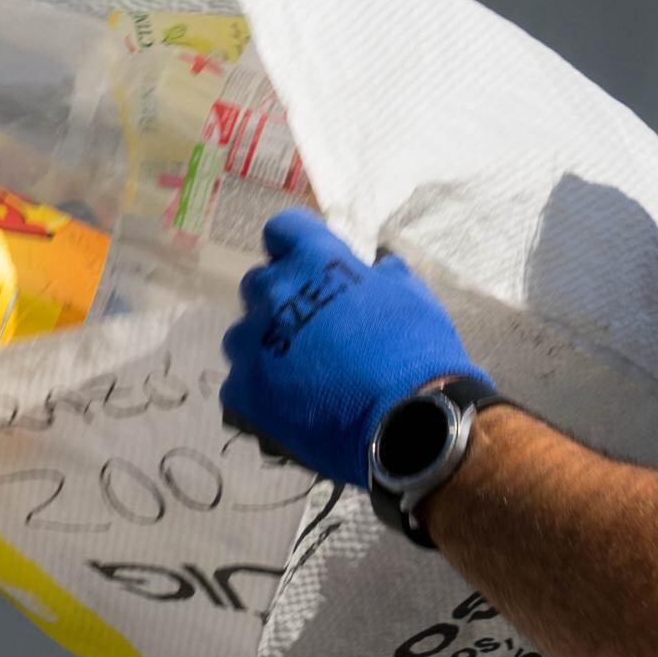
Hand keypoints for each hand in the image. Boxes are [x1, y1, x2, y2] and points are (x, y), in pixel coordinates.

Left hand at [217, 212, 482, 486]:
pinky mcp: (241, 389)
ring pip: (243, 335)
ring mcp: (251, 343)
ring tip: (301, 377)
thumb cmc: (417, 354)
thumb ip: (385, 277)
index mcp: (314, 260)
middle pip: (259, 284)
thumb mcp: (414, 298)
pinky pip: (240, 382)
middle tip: (315, 331)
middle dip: (280, 299)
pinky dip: (261, 392)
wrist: (407, 425)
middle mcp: (273, 292)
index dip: (297, 248)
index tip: (312, 268)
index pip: (283, 231)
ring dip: (265, 346)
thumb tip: (379, 267)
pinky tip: (292, 407)